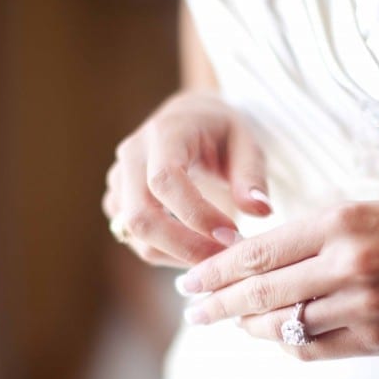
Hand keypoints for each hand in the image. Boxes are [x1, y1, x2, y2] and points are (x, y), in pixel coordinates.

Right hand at [102, 92, 271, 266]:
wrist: (190, 120)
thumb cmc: (222, 132)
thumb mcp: (247, 143)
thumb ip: (252, 177)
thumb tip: (261, 211)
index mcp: (164, 133)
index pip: (165, 180)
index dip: (196, 215)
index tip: (231, 234)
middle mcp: (132, 155)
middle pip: (141, 215)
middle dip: (184, 246)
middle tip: (225, 259)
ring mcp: (119, 180)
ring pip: (134, 233)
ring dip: (175, 255)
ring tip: (216, 257)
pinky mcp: (117, 202)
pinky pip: (134, 239)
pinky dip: (165, 254)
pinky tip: (197, 250)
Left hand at [176, 201, 378, 359]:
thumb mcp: (364, 215)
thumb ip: (310, 239)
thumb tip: (252, 265)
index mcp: (340, 223)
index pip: (258, 253)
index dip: (215, 272)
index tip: (189, 282)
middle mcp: (347, 264)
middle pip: (261, 293)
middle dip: (218, 306)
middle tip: (193, 313)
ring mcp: (363, 305)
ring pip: (285, 326)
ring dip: (252, 328)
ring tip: (236, 324)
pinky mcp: (378, 339)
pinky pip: (315, 349)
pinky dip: (290, 344)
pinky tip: (278, 337)